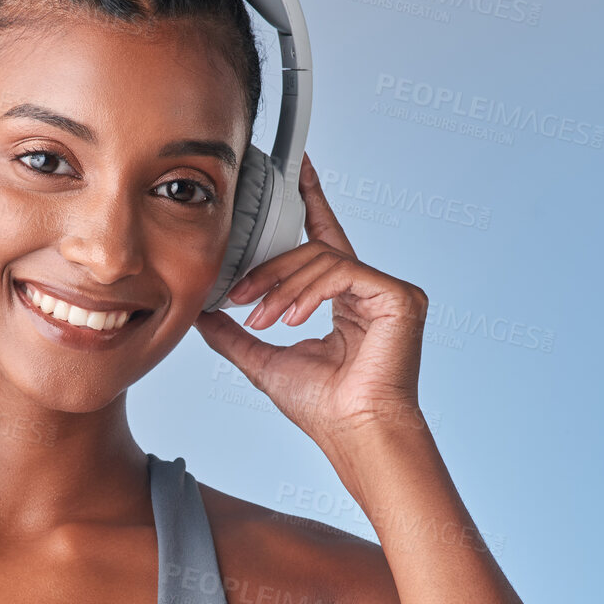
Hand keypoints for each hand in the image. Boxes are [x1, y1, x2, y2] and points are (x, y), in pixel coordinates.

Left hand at [193, 151, 428, 452]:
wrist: (354, 434)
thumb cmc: (323, 409)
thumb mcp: (264, 362)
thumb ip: (235, 334)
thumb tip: (205, 312)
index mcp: (344, 299)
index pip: (323, 241)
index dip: (310, 201)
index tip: (296, 168)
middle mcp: (369, 289)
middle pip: (313, 251)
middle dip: (270, 271)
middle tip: (239, 299)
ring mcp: (387, 291)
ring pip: (323, 259)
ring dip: (282, 287)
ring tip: (261, 318)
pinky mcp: (398, 296)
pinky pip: (343, 272)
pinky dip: (310, 292)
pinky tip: (291, 318)